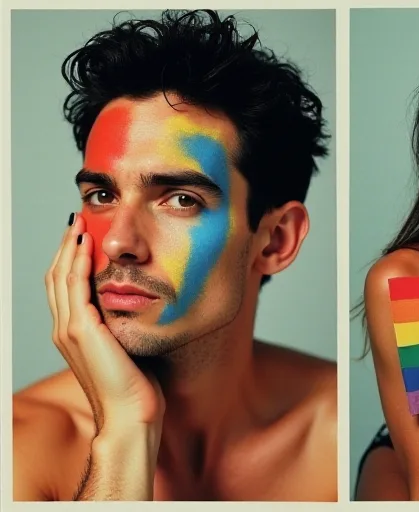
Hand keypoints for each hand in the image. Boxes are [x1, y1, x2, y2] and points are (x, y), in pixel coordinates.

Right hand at [45, 213, 164, 431]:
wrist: (132, 414)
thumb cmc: (138, 386)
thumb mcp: (129, 344)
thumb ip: (126, 323)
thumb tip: (143, 303)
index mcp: (74, 333)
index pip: (64, 286)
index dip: (69, 259)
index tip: (83, 236)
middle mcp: (65, 329)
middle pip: (56, 276)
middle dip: (65, 246)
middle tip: (78, 221)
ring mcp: (70, 329)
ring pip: (60, 277)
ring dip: (68, 247)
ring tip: (79, 224)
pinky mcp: (81, 330)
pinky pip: (74, 286)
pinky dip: (76, 262)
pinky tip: (86, 244)